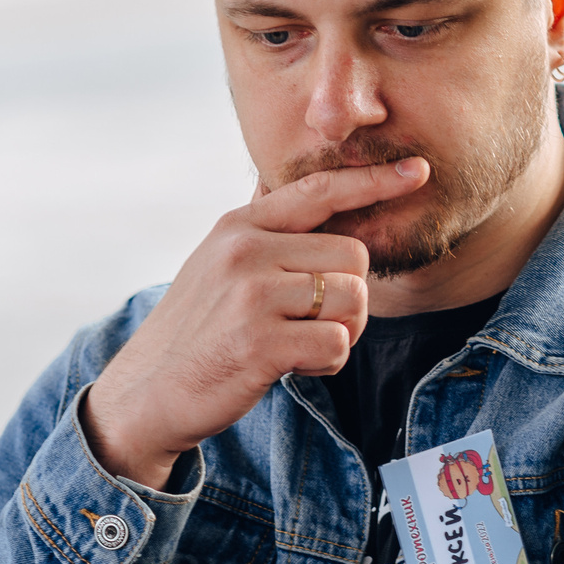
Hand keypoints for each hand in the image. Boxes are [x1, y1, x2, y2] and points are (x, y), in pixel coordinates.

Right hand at [79, 159, 429, 487]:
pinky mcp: (260, 343)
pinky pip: (337, 344)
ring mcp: (252, 295)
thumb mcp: (215, 262)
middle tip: (318, 324)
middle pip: (353, 256)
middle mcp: (246, 250)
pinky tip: (294, 368)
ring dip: (344, 332)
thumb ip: (260, 229)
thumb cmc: (195, 330)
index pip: (319, 191)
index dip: (374, 180)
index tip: (418, 170)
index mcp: (239, 226)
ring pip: (352, 299)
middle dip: (351, 296)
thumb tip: (290, 187)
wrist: (146, 393)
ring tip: (303, 345)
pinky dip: (328, 363)